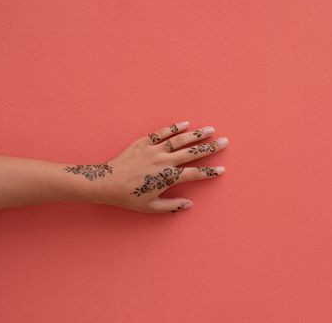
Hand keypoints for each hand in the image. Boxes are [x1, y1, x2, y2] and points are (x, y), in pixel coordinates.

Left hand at [65, 121, 227, 212]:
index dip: (209, 172)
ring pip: (180, 140)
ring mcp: (154, 150)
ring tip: (210, 129)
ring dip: (197, 134)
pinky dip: (174, 128)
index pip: (194, 174)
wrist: (106, 182)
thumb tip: (189, 204)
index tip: (221, 169)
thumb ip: (172, 206)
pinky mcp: (144, 142)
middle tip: (225, 141)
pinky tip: (185, 124)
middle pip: (192, 153)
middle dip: (210, 147)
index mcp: (167, 177)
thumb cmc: (128, 197)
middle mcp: (164, 161)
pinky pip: (162, 133)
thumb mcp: (150, 207)